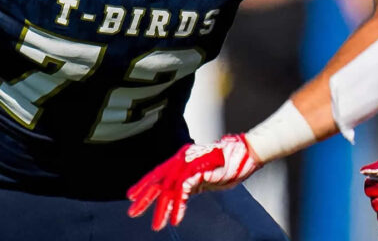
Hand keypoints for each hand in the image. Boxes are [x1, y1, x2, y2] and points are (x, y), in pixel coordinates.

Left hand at [127, 134, 259, 230]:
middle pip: (157, 180)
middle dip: (144, 197)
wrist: (245, 152)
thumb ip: (192, 182)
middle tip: (132, 212)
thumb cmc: (228, 162)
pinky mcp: (197, 170)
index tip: (132, 197)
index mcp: (181, 160)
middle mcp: (181, 160)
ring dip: (162, 209)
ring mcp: (188, 164)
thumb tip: (181, 193)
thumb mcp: (205, 176)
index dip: (144, 185)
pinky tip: (176, 219)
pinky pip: (183, 191)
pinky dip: (179, 206)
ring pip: (168, 188)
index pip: (158, 174)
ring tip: (156, 225)